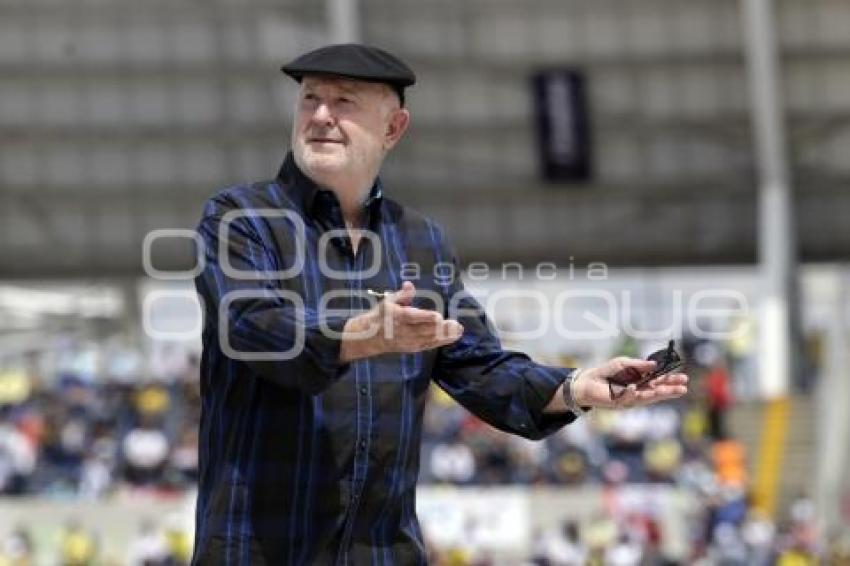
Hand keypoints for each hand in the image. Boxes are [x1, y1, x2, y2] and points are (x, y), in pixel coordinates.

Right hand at [339, 281, 463, 361]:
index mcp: (398, 317)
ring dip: (446, 336)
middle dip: (441, 329)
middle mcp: (404, 331)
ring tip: (459, 330)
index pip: (412, 318)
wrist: (371, 337)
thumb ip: (402, 295)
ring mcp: (409, 341)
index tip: (437, 316)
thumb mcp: (389, 301)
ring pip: (429, 339)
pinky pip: (429, 345)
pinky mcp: (413, 347)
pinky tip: (453, 337)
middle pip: (425, 331)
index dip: (425, 318)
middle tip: (456, 324)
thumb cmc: (383, 315)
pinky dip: (441, 341)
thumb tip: (409, 284)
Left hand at [572, 356, 688, 409]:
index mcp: (641, 382)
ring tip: (673, 391)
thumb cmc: (606, 372)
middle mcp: (639, 392)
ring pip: (647, 397)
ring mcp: (630, 399)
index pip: (659, 381)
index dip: (671, 380)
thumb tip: (655, 365)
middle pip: (657, 391)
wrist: (587, 381)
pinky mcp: (619, 403)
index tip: (683, 377)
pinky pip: (627, 398)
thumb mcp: (623, 363)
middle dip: (671, 389)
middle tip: (684, 388)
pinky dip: (630, 393)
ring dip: (660, 394)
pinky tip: (634, 388)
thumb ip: (638, 365)